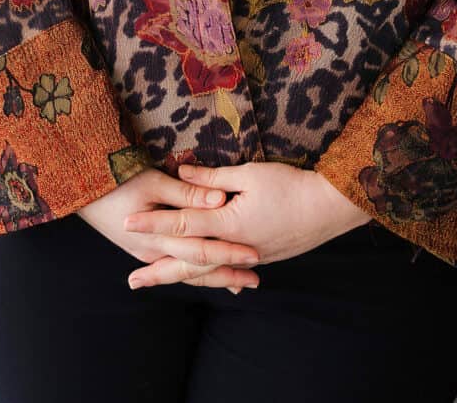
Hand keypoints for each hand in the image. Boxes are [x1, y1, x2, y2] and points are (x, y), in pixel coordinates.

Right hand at [76, 169, 261, 291]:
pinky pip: (175, 264)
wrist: (79, 187)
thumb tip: (221, 199)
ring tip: (240, 284)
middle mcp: (152, 252)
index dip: (229, 253)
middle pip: (196, 269)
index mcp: (156, 239)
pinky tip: (209, 275)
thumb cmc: (114, 180)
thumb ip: (188, 194)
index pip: (201, 251)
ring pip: (186, 271)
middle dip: (226, 275)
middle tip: (255, 280)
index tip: (255, 254)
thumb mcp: (152, 182)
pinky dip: (195, 272)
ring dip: (213, 278)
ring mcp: (146, 253)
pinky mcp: (144, 247)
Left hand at [123, 162, 371, 277]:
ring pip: (206, 271)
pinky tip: (201, 281)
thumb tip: (181, 173)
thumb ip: (212, 179)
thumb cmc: (291, 186)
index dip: (152, 223)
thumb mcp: (250, 174)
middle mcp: (234, 247)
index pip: (181, 223)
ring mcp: (248, 256)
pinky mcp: (260, 258)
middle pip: (188, 262)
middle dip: (158, 270)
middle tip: (131, 280)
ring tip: (156, 282)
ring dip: (178, 276)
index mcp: (228, 223)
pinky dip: (208, 278)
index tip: (126, 224)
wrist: (329, 209)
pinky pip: (226, 272)